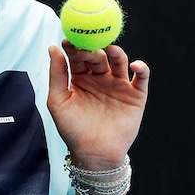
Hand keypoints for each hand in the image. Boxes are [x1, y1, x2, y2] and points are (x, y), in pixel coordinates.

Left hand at [47, 40, 149, 170]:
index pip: (77, 56)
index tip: (68, 40)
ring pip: (119, 62)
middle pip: (98, 56)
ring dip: (116, 53)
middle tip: (88, 46)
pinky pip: (141, 78)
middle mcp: (99, 77)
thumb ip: (56, 74)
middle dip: (93, 49)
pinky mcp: (135, 95)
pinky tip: (135, 65)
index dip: (74, 46)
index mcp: (80, 77)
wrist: (94, 154)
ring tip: (110, 50)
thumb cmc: (72, 129)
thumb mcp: (58, 100)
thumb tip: (53, 48)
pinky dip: (141, 69)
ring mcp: (118, 85)